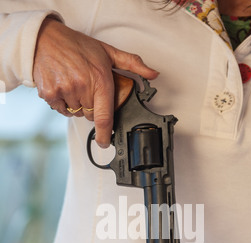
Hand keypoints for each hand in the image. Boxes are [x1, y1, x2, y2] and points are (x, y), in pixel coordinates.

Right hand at [33, 17, 158, 147]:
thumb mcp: (108, 52)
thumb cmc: (77, 45)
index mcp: (99, 79)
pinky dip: (63, 103)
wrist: (45, 38)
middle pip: (90, 115)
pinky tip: (63, 87)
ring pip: (76, 113)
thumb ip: (132, 64)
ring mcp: (65, 91)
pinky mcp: (50, 94)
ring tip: (74, 84)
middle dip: (91, 107)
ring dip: (77, 105)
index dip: (105, 135)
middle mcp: (82, 86)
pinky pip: (61, 110)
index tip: (105, 143)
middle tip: (87, 88)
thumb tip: (153, 74)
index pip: (104, 117)